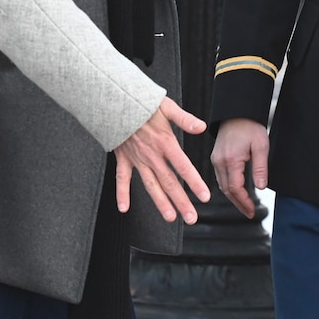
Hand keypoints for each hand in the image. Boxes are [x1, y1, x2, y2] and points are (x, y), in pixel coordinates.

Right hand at [115, 97, 210, 222]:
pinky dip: (122, 193)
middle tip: (191, 218)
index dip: (195, 182)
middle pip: (169, 182)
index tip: (204, 197)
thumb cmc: (141, 102)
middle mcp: (152, 155)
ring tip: (170, 217)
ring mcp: (136, 159)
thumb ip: (184, 119)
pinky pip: (122, 179)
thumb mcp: (166, 106)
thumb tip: (202, 127)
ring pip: (150, 185)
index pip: (183, 166)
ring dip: (160, 202)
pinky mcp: (123, 158)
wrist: (114, 101)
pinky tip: (124, 208)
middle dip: (181, 201)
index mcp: (165, 142)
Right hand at [211, 117, 269, 218]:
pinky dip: (228, 188)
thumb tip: (260, 187)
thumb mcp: (261, 146)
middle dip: (238, 204)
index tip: (252, 210)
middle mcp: (219, 161)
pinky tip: (237, 192)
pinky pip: (220, 177)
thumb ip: (261, 167)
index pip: (235, 188)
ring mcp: (215, 160)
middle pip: (227, 190)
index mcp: (231, 159)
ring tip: (245, 206)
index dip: (244, 202)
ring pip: (222, 185)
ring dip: (233, 197)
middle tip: (249, 213)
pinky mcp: (216, 157)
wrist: (237, 112)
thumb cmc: (250, 126)